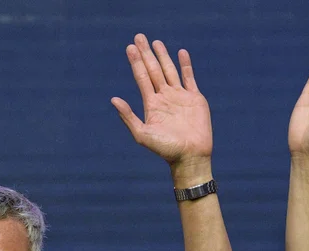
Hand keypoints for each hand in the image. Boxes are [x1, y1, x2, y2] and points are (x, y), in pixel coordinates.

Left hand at [111, 34, 211, 167]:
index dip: (135, 62)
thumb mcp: (142, 135)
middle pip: (153, 70)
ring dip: (163, 56)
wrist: (190, 156)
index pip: (141, 78)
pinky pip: (189, 78)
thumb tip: (113, 99)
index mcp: (152, 104)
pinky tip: (181, 53)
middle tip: (139, 37)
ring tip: (155, 42)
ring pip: (170, 70)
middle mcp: (164, 97)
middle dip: (146, 54)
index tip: (130, 48)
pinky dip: (185, 65)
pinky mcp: (195, 99)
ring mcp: (180, 97)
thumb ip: (129, 117)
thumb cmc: (166, 149)